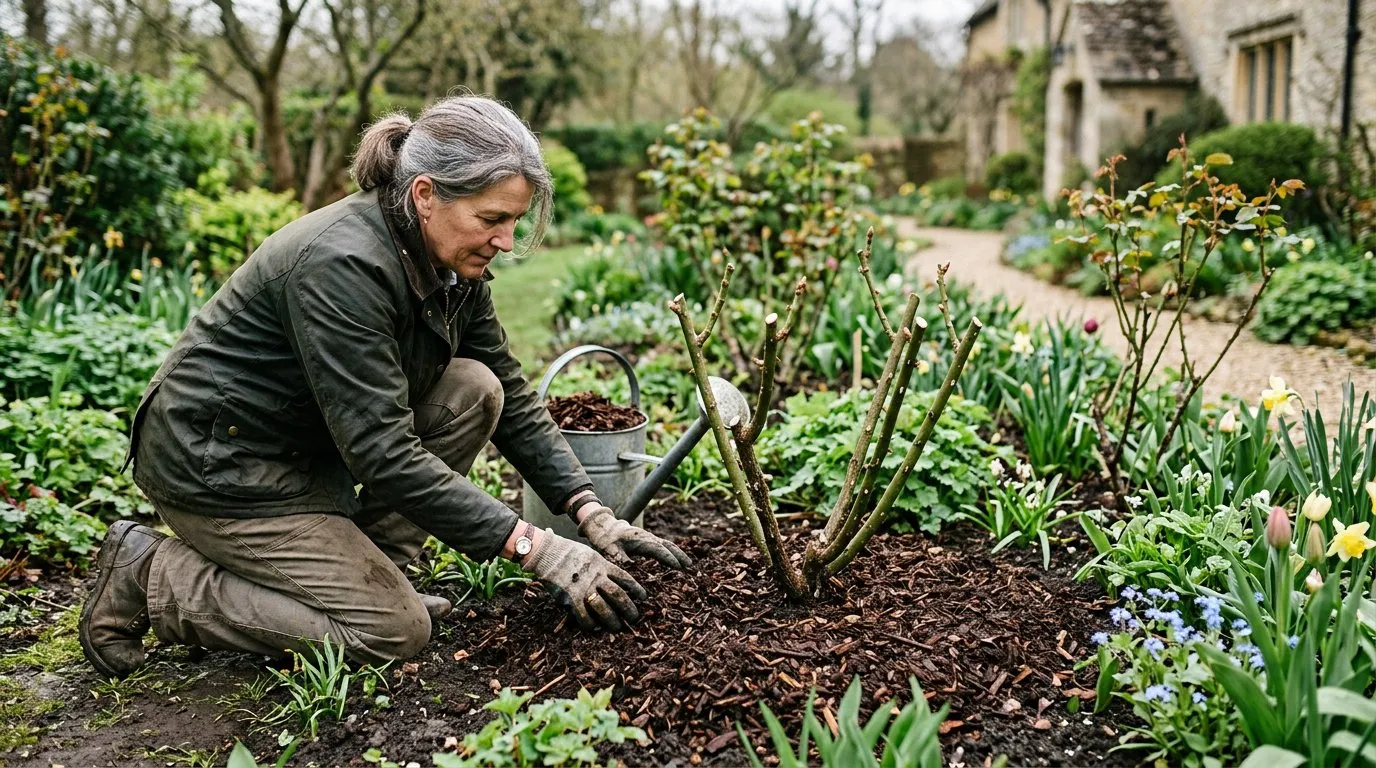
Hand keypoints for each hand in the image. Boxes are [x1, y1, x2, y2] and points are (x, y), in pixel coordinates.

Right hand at [524, 531, 646, 631]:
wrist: (548, 552)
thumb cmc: (568, 553)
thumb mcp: (591, 555)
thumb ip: (601, 567)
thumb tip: (611, 580)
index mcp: (603, 565)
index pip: (625, 579)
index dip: (636, 589)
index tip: (643, 597)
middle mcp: (597, 577)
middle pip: (619, 596)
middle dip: (629, 609)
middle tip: (634, 618)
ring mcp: (585, 587)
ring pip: (605, 608)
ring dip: (613, 621)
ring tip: (617, 627)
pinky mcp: (572, 597)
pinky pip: (584, 616)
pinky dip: (590, 624)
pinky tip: (594, 628)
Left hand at [578, 506, 692, 569]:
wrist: (603, 527)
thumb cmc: (606, 541)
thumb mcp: (610, 551)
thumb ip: (621, 560)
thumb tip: (631, 571)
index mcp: (640, 540)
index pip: (658, 550)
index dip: (669, 559)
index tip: (679, 568)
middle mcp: (648, 537)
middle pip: (668, 546)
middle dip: (680, 556)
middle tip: (690, 567)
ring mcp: (649, 538)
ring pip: (668, 545)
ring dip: (679, 553)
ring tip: (689, 564)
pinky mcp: (648, 540)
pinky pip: (664, 546)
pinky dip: (673, 552)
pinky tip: (678, 560)